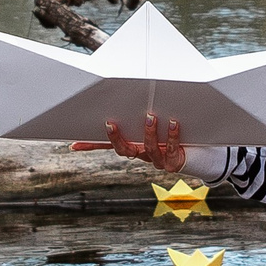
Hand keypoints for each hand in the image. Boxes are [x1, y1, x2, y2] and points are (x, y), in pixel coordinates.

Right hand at [73, 111, 188, 172]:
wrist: (191, 154)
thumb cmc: (167, 137)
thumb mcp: (147, 128)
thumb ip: (135, 118)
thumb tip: (121, 103)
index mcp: (132, 145)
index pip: (107, 146)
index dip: (90, 147)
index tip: (74, 145)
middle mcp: (142, 154)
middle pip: (124, 150)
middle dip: (117, 138)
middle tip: (111, 124)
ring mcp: (156, 160)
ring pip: (149, 149)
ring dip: (148, 133)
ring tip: (150, 117)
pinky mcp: (172, 162)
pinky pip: (171, 149)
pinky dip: (172, 136)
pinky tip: (173, 123)